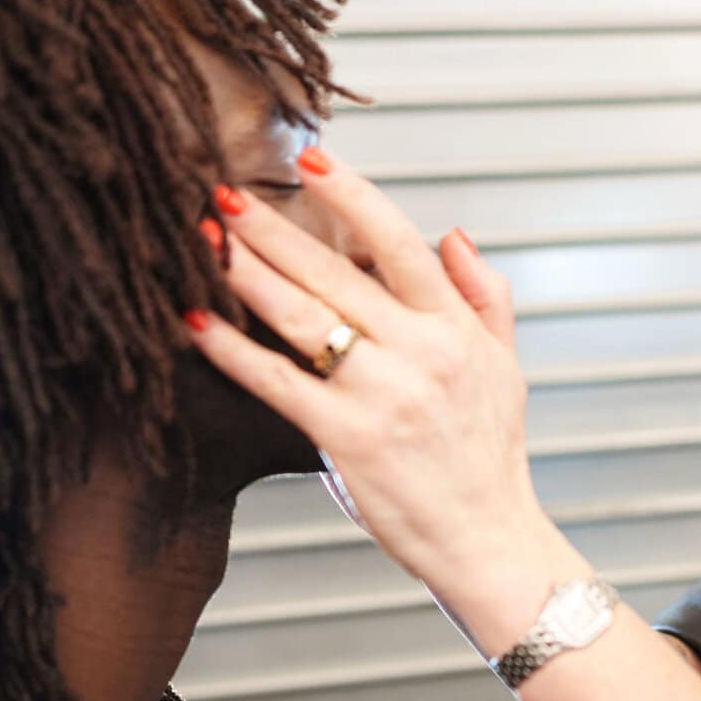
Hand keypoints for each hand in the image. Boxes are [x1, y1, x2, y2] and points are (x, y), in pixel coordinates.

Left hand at [185, 152, 587, 617]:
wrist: (488, 540)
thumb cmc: (490, 456)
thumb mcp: (505, 366)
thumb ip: (484, 295)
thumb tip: (454, 234)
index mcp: (455, 328)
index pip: (399, 242)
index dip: (352, 195)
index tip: (309, 160)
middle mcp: (420, 352)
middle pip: (334, 272)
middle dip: (273, 228)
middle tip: (221, 190)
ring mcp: (382, 395)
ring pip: (300, 317)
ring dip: (244, 273)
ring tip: (202, 239)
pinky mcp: (347, 439)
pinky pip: (277, 382)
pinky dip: (231, 350)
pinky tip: (195, 322)